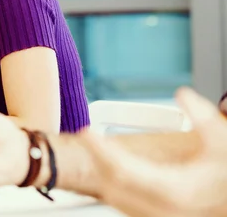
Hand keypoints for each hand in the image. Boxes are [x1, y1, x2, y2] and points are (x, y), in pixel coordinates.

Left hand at [82, 87, 226, 216]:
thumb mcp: (222, 141)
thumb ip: (203, 117)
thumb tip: (183, 95)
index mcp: (174, 190)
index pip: (122, 170)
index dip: (100, 150)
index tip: (87, 132)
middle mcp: (163, 209)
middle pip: (112, 185)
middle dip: (96, 158)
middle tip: (87, 136)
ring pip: (115, 198)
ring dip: (102, 173)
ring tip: (96, 149)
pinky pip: (124, 205)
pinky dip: (114, 186)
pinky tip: (112, 167)